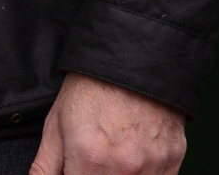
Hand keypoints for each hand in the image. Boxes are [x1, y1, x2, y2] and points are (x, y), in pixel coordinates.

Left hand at [30, 72, 186, 174]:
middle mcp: (123, 168)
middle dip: (95, 173)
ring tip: (114, 149)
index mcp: (90, 161)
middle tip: (95, 156)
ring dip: (121, 173)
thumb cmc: (90, 87)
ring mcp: (152, 166)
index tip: (77, 167)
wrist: (130, 56)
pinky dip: (144, 173)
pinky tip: (134, 151)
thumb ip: (45, 167)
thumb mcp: (56, 123)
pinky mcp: (173, 159)